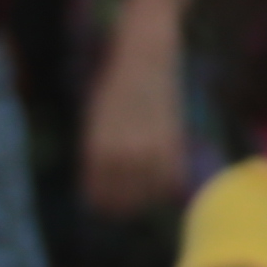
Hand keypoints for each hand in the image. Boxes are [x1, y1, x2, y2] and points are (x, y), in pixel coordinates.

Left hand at [76, 18, 190, 219]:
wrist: (144, 58)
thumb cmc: (114, 87)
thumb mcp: (94, 123)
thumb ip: (96, 155)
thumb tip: (102, 185)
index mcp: (96, 150)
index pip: (98, 196)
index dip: (101, 206)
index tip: (105, 207)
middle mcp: (122, 153)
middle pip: (124, 200)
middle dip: (124, 206)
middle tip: (127, 205)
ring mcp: (149, 148)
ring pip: (150, 194)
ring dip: (148, 197)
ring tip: (146, 193)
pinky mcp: (172, 140)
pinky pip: (172, 178)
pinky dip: (168, 184)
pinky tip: (164, 180)